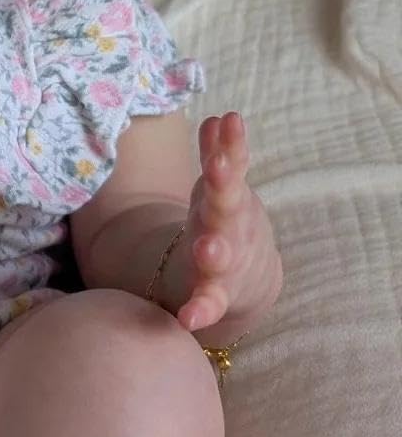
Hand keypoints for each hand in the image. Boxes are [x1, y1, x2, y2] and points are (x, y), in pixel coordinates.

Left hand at [176, 112, 282, 335]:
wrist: (249, 278)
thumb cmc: (227, 221)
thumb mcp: (223, 187)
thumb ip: (221, 155)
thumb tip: (218, 117)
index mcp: (228, 199)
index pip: (229, 166)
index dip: (229, 145)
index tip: (228, 120)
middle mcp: (231, 228)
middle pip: (227, 207)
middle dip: (224, 188)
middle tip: (219, 169)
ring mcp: (227, 263)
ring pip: (222, 258)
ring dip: (216, 252)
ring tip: (207, 250)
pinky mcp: (218, 296)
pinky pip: (209, 304)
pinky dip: (201, 310)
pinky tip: (188, 319)